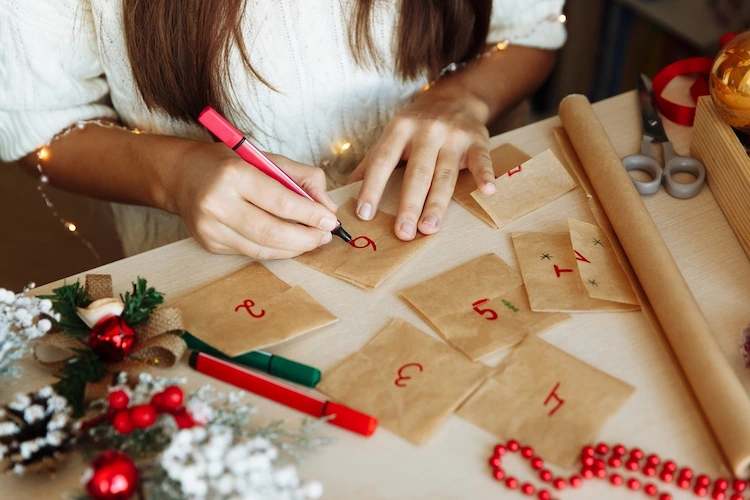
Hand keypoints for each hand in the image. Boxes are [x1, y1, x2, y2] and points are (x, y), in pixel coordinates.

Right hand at [162, 142, 337, 258]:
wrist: (181, 175)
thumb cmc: (229, 163)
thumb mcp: (266, 157)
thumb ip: (302, 177)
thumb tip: (327, 207)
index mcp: (233, 174)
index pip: (280, 201)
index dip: (309, 214)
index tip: (330, 220)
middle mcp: (217, 203)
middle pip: (272, 232)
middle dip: (306, 238)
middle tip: (326, 236)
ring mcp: (210, 228)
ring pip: (262, 249)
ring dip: (294, 248)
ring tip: (313, 240)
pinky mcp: (210, 244)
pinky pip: (251, 253)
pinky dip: (276, 250)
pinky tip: (289, 243)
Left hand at [348, 83, 494, 239]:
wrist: (456, 97)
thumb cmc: (418, 125)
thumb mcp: (393, 135)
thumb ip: (373, 161)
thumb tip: (346, 188)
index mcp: (400, 129)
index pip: (383, 161)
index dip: (373, 188)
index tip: (364, 213)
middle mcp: (427, 131)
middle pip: (417, 173)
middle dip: (409, 205)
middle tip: (402, 233)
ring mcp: (453, 135)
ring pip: (444, 174)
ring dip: (437, 204)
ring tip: (429, 228)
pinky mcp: (477, 140)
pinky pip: (481, 160)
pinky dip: (485, 175)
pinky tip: (487, 191)